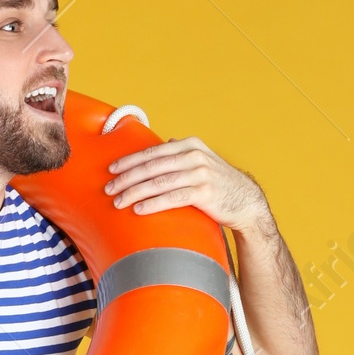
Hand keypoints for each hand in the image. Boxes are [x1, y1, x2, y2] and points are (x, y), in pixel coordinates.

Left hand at [105, 136, 272, 234]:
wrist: (245, 200)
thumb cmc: (217, 183)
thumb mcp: (200, 160)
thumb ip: (181, 153)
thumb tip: (164, 144)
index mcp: (190, 145)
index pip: (152, 152)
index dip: (129, 161)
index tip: (111, 169)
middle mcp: (194, 156)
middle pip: (151, 167)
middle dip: (127, 178)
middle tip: (108, 188)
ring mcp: (200, 174)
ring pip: (158, 183)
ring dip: (134, 193)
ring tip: (118, 202)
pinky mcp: (204, 193)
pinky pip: (172, 198)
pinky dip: (153, 204)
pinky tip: (138, 210)